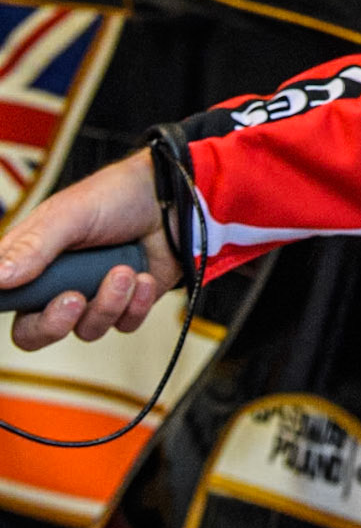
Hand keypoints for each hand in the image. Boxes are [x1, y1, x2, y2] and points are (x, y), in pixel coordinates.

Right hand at [0, 150, 180, 351]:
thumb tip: (0, 277)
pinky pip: (124, 325)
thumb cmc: (118, 196)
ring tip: (124, 271)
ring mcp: (94, 294)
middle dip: (55, 323)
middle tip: (75, 300)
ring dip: (109, 303)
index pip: (6, 296)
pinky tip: (144, 277)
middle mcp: (60, 282)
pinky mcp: (128, 303)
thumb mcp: (70, 214)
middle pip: (36, 331)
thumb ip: (34, 246)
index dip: (8, 303)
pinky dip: (136, 304)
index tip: (23, 300)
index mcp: (34, 258)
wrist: (175, 198)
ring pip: (87, 330)